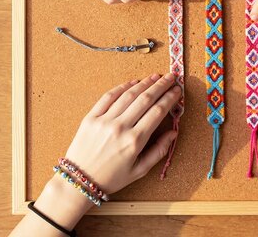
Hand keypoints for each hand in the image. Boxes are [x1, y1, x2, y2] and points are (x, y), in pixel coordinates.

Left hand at [10, 74, 179, 235]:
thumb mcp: (140, 171)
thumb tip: (173, 133)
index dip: (170, 98)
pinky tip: (133, 82)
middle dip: (161, 86)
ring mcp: (104, 120)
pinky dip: (122, 87)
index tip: (177, 90)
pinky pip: (108, 96)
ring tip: (155, 77)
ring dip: (144, 83)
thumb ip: (159, 151)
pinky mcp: (91, 117)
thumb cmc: (111, 178)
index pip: (157, 112)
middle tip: (171, 78)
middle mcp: (120, 127)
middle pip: (145, 99)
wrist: (79, 180)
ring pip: (128, 95)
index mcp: (134, 141)